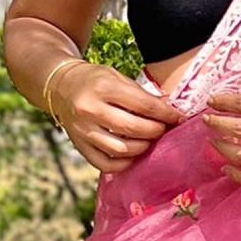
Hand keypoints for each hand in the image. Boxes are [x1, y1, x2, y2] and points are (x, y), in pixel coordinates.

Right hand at [51, 62, 185, 173]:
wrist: (62, 86)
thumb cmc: (95, 79)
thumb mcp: (117, 77)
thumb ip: (140, 93)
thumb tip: (168, 108)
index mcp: (104, 87)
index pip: (143, 105)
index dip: (165, 113)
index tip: (178, 118)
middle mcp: (91, 110)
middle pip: (133, 128)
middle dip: (156, 131)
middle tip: (164, 129)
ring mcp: (83, 130)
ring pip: (120, 149)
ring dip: (142, 147)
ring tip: (150, 140)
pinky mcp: (78, 145)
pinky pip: (104, 163)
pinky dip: (123, 163)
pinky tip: (133, 154)